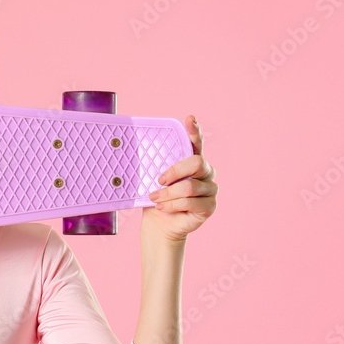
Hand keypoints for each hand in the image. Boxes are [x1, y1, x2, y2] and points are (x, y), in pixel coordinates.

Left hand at [143, 115, 217, 241]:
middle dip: (175, 171)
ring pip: (190, 186)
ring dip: (168, 194)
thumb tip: (133, 151)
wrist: (159, 224)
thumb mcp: (152, 179)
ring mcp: (210, 189)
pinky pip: (190, 202)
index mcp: (192, 161)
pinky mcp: (209, 206)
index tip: (189, 119)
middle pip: (197, 162)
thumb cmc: (157, 198)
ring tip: (155, 199)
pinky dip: (173, 205)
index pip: (196, 142)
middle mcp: (206, 172)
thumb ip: (154, 166)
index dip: (194, 130)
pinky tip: (162, 208)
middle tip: (159, 180)